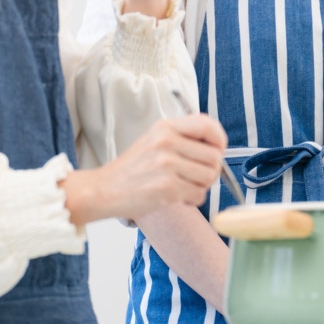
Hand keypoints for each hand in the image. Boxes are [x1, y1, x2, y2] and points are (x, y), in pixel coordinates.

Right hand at [60, 113, 226, 226]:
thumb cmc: (132, 168)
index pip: (207, 124)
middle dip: (210, 170)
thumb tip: (217, 146)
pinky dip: (192, 199)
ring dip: (200, 186)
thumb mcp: (154, 139)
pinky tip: (176, 196)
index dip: (219, 139)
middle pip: (214, 157)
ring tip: (182, 185)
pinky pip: (199, 195)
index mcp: (165, 127)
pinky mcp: (167, 188)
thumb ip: (182, 137)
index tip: (218, 149)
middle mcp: (166, 142)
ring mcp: (167, 165)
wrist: (104, 190)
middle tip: (193, 175)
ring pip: (209, 177)